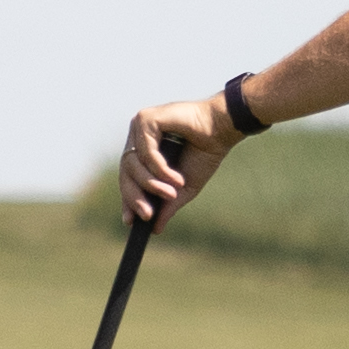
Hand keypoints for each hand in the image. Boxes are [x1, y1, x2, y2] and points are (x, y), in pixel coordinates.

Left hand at [121, 94, 238, 227]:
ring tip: (172, 194)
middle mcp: (138, 135)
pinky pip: (146, 152)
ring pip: (133, 163)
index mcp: (143, 148)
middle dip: (135, 196)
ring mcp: (140, 125)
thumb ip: (168, 205)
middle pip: (125, 171)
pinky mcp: (147, 118)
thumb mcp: (184, 188)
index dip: (128, 198)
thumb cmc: (205, 154)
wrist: (222, 131)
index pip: (128, 175)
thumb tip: (155, 229)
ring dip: (151, 183)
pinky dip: (159, 168)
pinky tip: (176, 178)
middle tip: (148, 215)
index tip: (130, 222)